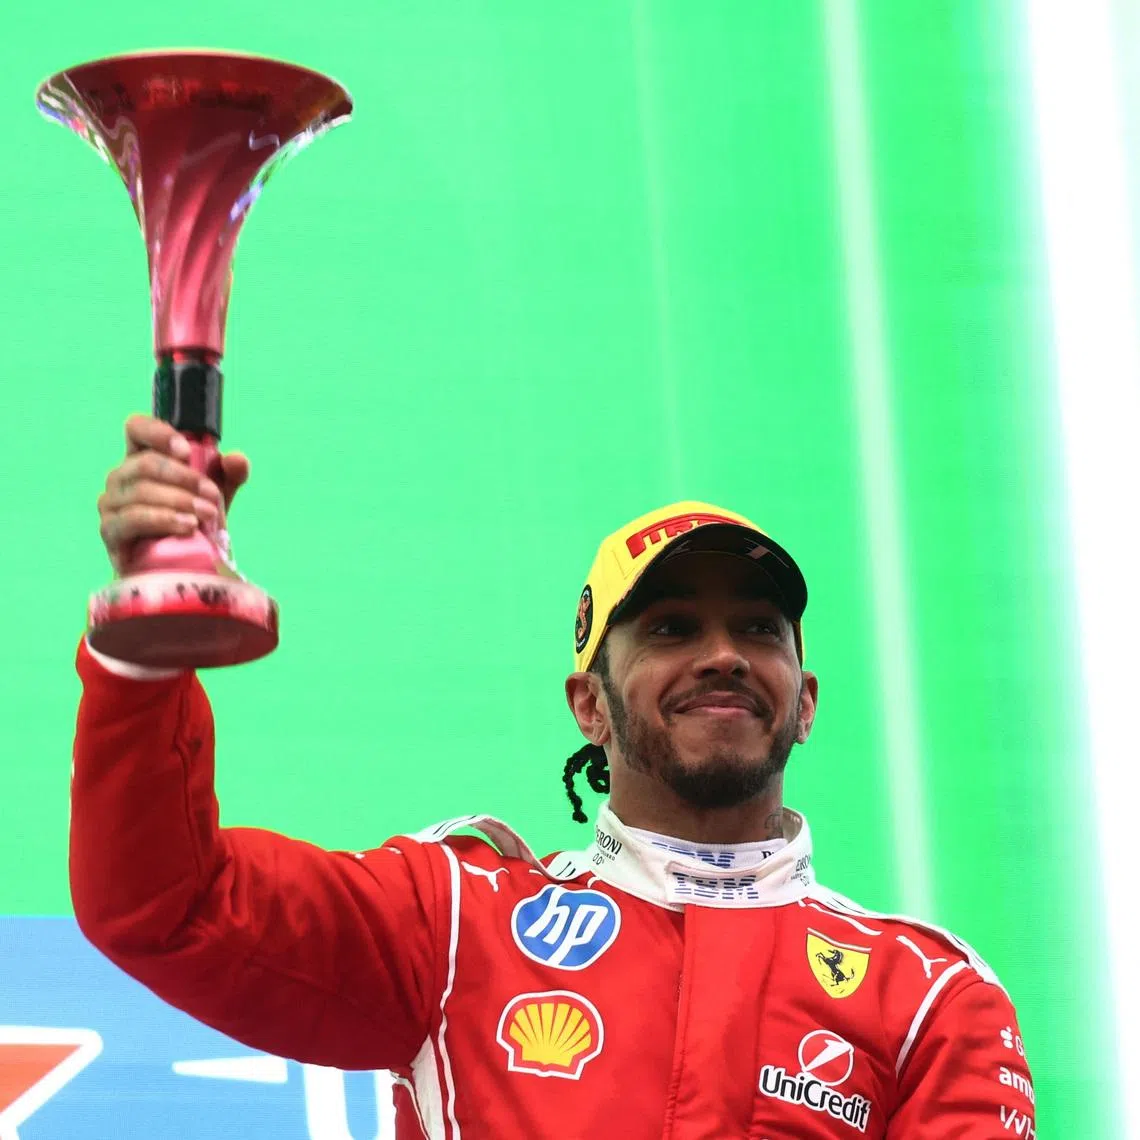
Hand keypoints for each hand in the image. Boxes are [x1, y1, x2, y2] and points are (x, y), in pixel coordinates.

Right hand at [98, 414, 250, 574]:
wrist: (179, 567)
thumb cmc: (193, 523)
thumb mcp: (215, 497)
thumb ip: (229, 475)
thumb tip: (236, 458)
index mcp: (142, 458)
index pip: (136, 428)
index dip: (157, 432)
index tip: (186, 450)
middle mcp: (120, 477)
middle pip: (145, 463)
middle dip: (185, 478)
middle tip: (212, 495)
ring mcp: (111, 504)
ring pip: (141, 491)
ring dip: (179, 501)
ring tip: (206, 515)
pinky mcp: (110, 532)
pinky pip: (132, 518)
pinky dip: (164, 519)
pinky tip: (187, 526)